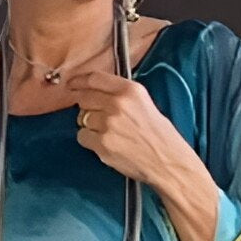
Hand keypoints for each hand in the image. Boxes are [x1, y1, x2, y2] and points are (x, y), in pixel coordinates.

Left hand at [67, 69, 220, 240]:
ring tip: (107, 133)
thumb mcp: (144, 103)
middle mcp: (117, 104)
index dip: (80, 81)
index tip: (72, 84)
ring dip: (89, 125)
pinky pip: (82, 137)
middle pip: (84, 98)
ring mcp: (108, 125)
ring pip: (82, 119)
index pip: (95, 78)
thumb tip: (94, 90)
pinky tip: (104, 144)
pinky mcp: (102, 144)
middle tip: (96, 116)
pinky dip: (89, 141)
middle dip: (85, 106)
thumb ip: (120, 94)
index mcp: (130, 90)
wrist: (167, 162)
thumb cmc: (158, 135)